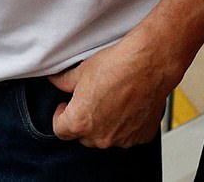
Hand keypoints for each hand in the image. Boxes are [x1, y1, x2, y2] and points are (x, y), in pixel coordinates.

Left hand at [48, 34, 170, 148]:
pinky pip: (128, 135)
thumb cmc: (117, 65)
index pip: (60, 130)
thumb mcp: (81, 70)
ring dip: (105, 124)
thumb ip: (63, 81)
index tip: (66, 106)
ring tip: (113, 98)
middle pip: (84, 135)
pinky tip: (129, 104)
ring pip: (106, 136)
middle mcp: (100, 137)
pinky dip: (126, 124)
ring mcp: (122, 140)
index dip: (61, 116)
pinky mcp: (141, 137)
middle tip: (92, 98)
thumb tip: (55, 81)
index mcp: (80, 122)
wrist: (148, 63)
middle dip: (84, 120)